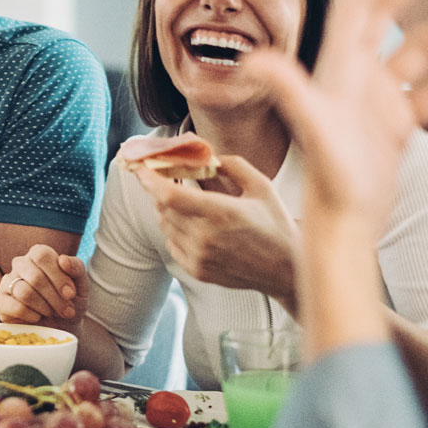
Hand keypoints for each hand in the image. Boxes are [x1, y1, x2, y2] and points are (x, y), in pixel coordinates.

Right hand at [0, 244, 88, 329]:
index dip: (58, 276)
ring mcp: (7, 281)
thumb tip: (63, 259)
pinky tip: (38, 317)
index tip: (70, 294)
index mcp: (38, 254)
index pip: (42, 255)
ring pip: (24, 293)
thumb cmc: (70, 300)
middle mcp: (20, 264)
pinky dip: (32, 316)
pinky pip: (14, 307)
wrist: (63, 325)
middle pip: (35, 277)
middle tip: (67, 310)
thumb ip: (76, 267)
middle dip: (55, 298)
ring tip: (53, 313)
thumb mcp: (81, 283)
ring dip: (45, 307)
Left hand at [135, 155, 299, 311]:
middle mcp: (205, 237)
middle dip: (159, 190)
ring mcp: (199, 257)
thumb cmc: (276, 224)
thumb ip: (231, 165)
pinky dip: (174, 230)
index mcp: (221, 212)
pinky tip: (193, 224)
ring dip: (167, 209)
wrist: (286, 269)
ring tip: (186, 201)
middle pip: (162, 208)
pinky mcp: (198, 271)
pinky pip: (172, 244)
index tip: (140, 167)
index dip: (149, 180)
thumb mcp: (261, 185)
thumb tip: (205, 157)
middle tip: (166, 178)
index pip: (169, 196)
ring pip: (165, 226)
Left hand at [245, 0, 427, 227]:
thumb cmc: (329, 178)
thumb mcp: (313, 127)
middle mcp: (355, 77)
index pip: (357, 6)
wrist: (343, 222)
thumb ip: (287, 88)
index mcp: (337, 68)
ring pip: (419, 53)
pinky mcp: (396, 125)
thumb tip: (250, 57)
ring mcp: (377, 101)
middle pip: (388, 16)